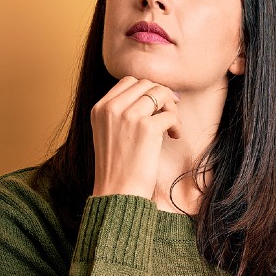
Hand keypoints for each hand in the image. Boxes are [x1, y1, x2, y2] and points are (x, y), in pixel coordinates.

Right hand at [90, 76, 180, 198]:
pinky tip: (174, 137)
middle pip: (145, 83)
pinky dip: (176, 124)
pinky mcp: (146, 128)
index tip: (158, 104)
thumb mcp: (108, 134)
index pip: (128, 82)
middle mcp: (112, 108)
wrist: (117, 193)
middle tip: (169, 113)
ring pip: (160, 93)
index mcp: (99, 108)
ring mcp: (129, 116)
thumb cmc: (117, 168)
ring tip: (171, 127)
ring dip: (171, 108)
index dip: (147, 89)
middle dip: (161, 96)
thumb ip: (120, 113)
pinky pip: (170, 114)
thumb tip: (150, 95)